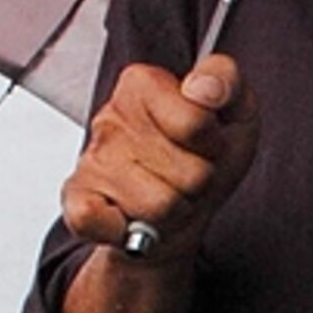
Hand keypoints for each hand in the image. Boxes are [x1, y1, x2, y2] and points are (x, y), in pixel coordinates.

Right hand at [61, 54, 259, 260]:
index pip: (196, 124)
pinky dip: (130, 232)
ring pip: (160, 205)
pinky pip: (98, 221)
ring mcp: (92, 160)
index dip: (214, 143)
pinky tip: (134, 217)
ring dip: (176, 211)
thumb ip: (226, 80)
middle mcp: (110, 118)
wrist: (186, 208)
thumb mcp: (235, 109)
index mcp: (142, 84)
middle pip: (188, 172)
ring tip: (169, 195)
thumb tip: (203, 88)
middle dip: (199, 182)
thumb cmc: (206, 156)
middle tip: (190, 175)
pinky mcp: (77, 199)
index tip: (207, 141)